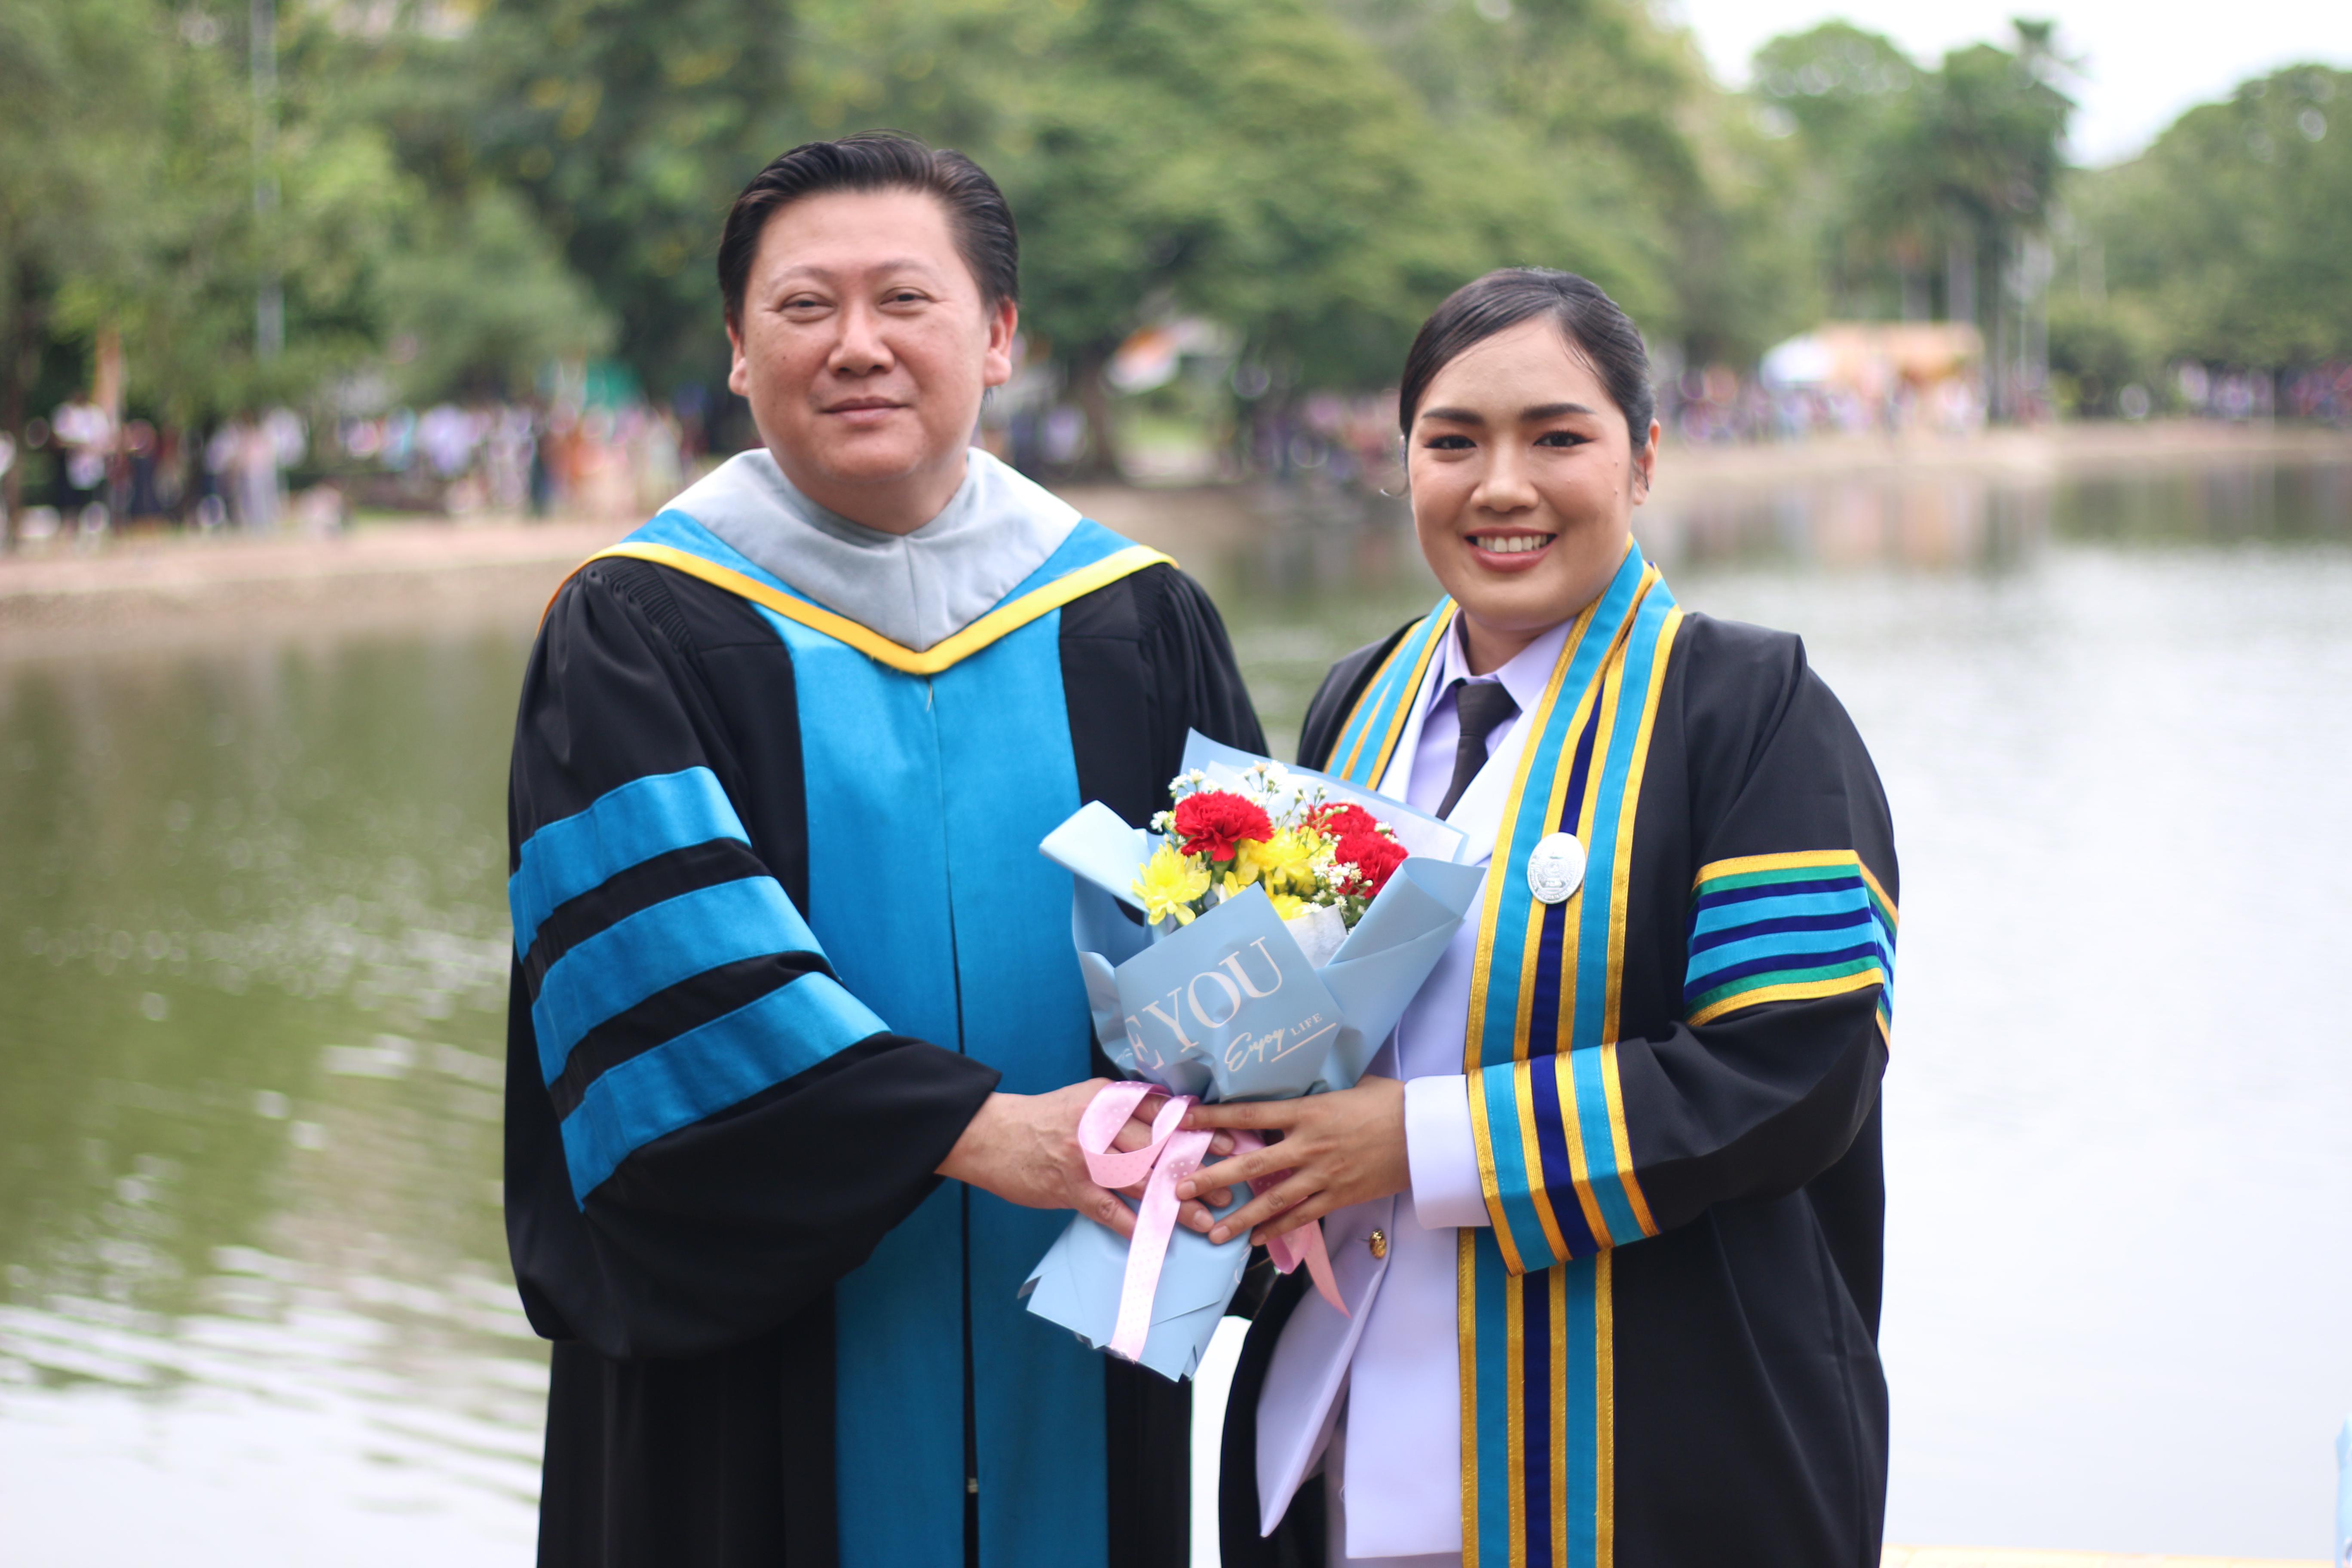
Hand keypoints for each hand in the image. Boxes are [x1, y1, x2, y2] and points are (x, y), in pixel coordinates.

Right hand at [937, 1080, 1236, 1239]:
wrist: (993, 1135)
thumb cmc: (1046, 1118)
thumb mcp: (1087, 1098)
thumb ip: (1125, 1106)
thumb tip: (1170, 1114)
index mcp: (1108, 1099)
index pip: (1162, 1113)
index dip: (1198, 1130)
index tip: (1229, 1143)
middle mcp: (1100, 1125)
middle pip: (1158, 1149)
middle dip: (1195, 1170)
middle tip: (1226, 1187)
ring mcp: (1084, 1158)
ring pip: (1140, 1182)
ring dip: (1174, 1203)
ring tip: (1203, 1219)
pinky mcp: (1069, 1188)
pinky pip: (1108, 1210)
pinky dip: (1132, 1224)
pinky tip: (1155, 1236)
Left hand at [1176, 1076, 1409, 1245]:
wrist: (1427, 1133)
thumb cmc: (1390, 1102)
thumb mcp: (1349, 1086)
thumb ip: (1317, 1094)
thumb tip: (1297, 1090)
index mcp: (1308, 1112)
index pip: (1250, 1115)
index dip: (1214, 1119)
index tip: (1184, 1121)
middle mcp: (1308, 1145)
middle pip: (1250, 1166)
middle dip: (1212, 1178)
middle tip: (1179, 1189)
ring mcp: (1323, 1175)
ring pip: (1272, 1201)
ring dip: (1239, 1218)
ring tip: (1211, 1233)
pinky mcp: (1340, 1196)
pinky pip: (1302, 1217)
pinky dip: (1277, 1230)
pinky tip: (1256, 1240)